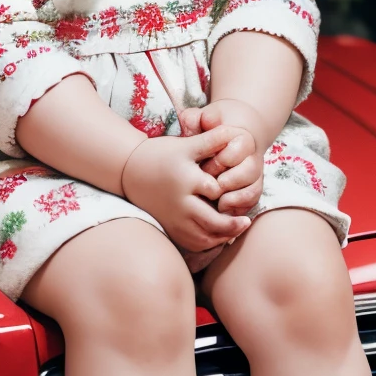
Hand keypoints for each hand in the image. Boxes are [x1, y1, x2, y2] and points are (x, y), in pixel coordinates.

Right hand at [119, 133, 250, 256]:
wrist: (129, 171)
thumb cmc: (160, 154)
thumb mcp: (186, 145)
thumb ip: (211, 140)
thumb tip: (235, 131)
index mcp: (187, 180)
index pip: (216, 191)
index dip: (228, 192)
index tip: (238, 192)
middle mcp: (180, 203)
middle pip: (212, 222)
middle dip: (232, 225)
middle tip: (246, 222)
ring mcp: (173, 219)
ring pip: (203, 238)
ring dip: (221, 237)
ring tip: (234, 230)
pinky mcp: (169, 228)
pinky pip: (191, 244)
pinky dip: (207, 243)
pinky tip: (216, 236)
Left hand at [179, 101, 263, 216]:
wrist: (232, 129)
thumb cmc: (212, 124)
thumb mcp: (202, 116)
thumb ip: (195, 118)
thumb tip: (192, 128)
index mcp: (243, 137)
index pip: (236, 152)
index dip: (219, 160)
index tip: (204, 162)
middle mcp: (253, 156)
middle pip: (248, 172)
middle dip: (226, 181)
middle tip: (208, 184)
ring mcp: (255, 174)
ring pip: (253, 190)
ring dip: (234, 198)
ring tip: (216, 202)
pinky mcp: (252, 188)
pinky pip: (252, 202)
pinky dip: (238, 209)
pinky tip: (222, 209)